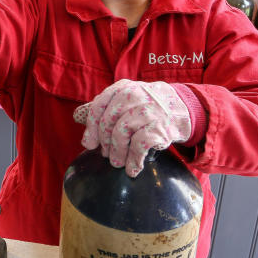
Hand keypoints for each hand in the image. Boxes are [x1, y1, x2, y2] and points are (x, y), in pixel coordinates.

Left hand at [73, 80, 190, 176]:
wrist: (180, 108)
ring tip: (117, 163)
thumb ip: (103, 106)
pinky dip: (133, 161)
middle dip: (104, 142)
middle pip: (108, 123)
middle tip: (106, 155)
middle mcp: (134, 96)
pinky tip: (133, 169)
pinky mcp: (159, 128)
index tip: (89, 143)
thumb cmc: (146, 105)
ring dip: (117, 154)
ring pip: (121, 135)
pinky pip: (139, 147)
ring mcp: (147, 111)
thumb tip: (76, 116)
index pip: (99, 106)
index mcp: (122, 88)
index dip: (91, 127)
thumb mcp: (125, 98)